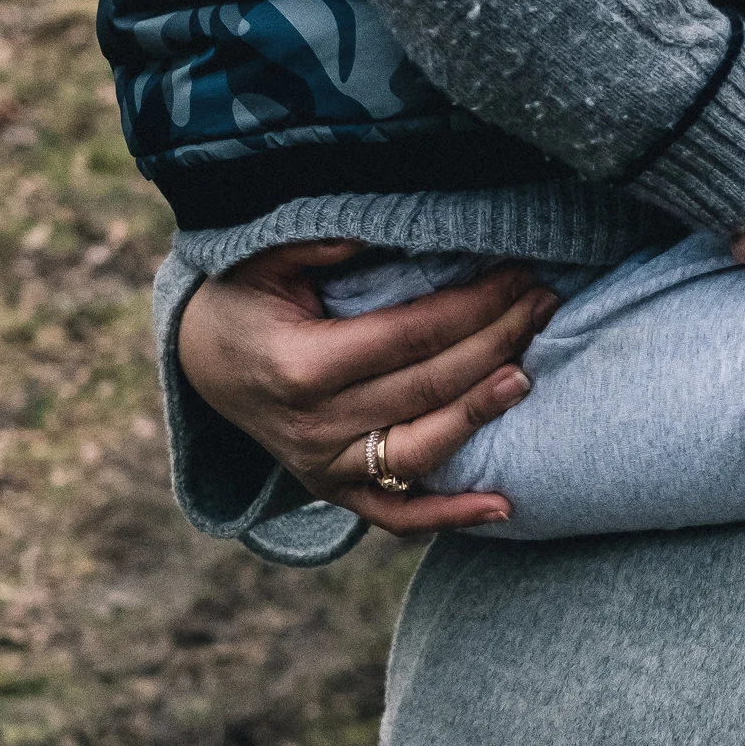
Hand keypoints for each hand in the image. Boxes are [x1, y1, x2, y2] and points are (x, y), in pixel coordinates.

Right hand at [175, 241, 558, 535]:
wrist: (199, 363)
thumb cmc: (241, 301)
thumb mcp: (262, 259)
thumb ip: (318, 243)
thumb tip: (379, 230)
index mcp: (301, 365)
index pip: (412, 336)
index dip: (474, 304)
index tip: (519, 274)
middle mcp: (314, 426)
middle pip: (429, 385)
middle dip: (497, 340)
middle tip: (545, 303)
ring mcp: (324, 466)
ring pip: (423, 448)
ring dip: (482, 413)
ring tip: (528, 374)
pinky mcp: (334, 490)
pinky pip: (396, 515)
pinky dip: (448, 515)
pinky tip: (504, 505)